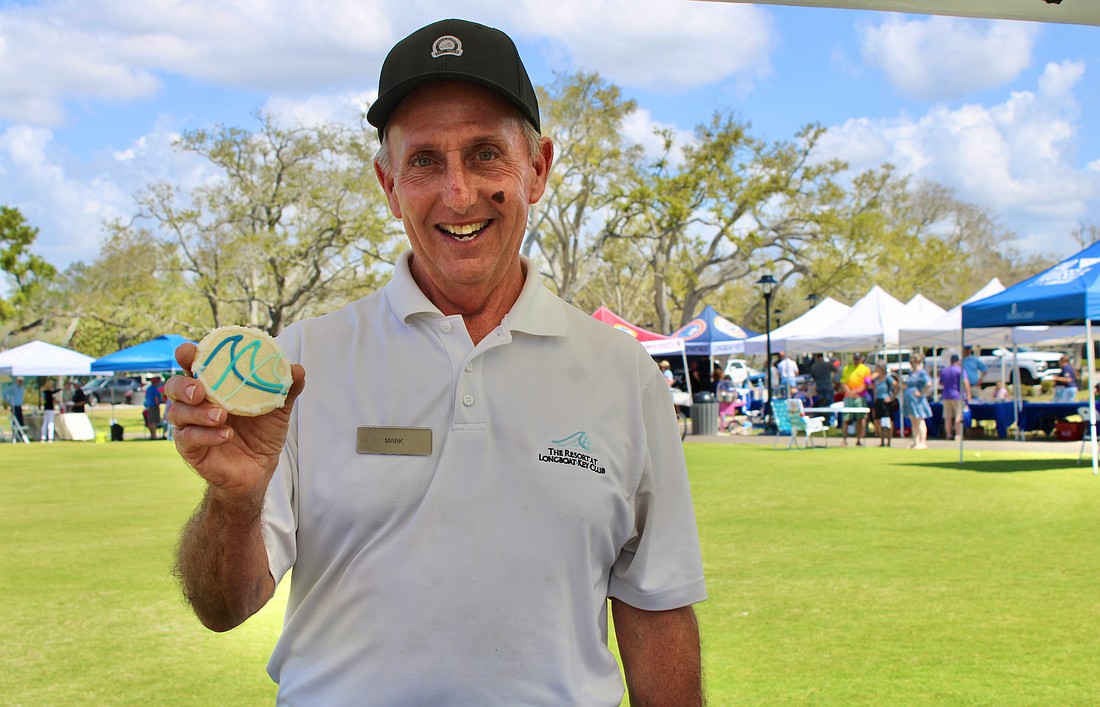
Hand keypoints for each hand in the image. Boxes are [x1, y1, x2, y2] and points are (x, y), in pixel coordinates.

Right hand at [166, 343, 305, 503]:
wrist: (260, 469)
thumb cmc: (262, 432)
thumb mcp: (277, 408)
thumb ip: (286, 387)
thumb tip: (297, 369)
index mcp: (213, 387)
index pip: (193, 366)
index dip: (187, 355)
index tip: (190, 351)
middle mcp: (196, 404)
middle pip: (174, 387)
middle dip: (183, 385)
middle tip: (200, 390)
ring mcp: (190, 426)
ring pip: (178, 413)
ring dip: (197, 412)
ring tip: (221, 415)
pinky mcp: (191, 450)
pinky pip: (188, 439)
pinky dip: (206, 435)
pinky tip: (226, 435)